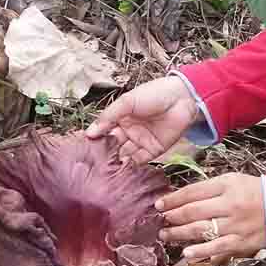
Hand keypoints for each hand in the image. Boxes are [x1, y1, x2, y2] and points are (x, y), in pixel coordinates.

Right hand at [85, 76, 200, 164]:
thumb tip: (89, 132)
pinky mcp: (153, 151)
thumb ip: (108, 117)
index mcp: (120, 117)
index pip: (104, 131)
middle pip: (112, 145)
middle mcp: (129, 131)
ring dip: (115, 162)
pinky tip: (120, 171)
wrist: (182, 99)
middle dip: (104, 154)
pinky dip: (130, 166)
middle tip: (92, 164)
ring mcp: (140, 141)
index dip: (95, 139)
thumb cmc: (154, 94)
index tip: (83, 149)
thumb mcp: (127, 102)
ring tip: (104, 171)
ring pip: (124, 155)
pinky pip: (139, 161)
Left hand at [156, 173, 265, 259]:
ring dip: (179, 233)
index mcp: (227, 185)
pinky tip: (186, 253)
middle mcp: (229, 205)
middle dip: (172, 217)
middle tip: (160, 221)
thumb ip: (211, 189)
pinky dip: (200, 251)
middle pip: (193, 211)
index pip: (193, 191)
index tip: (159, 204)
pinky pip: (217, 248)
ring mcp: (235, 225)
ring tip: (165, 235)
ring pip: (200, 230)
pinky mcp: (241, 243)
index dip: (173, 199)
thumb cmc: (258, 193)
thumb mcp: (235, 181)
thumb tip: (184, 199)